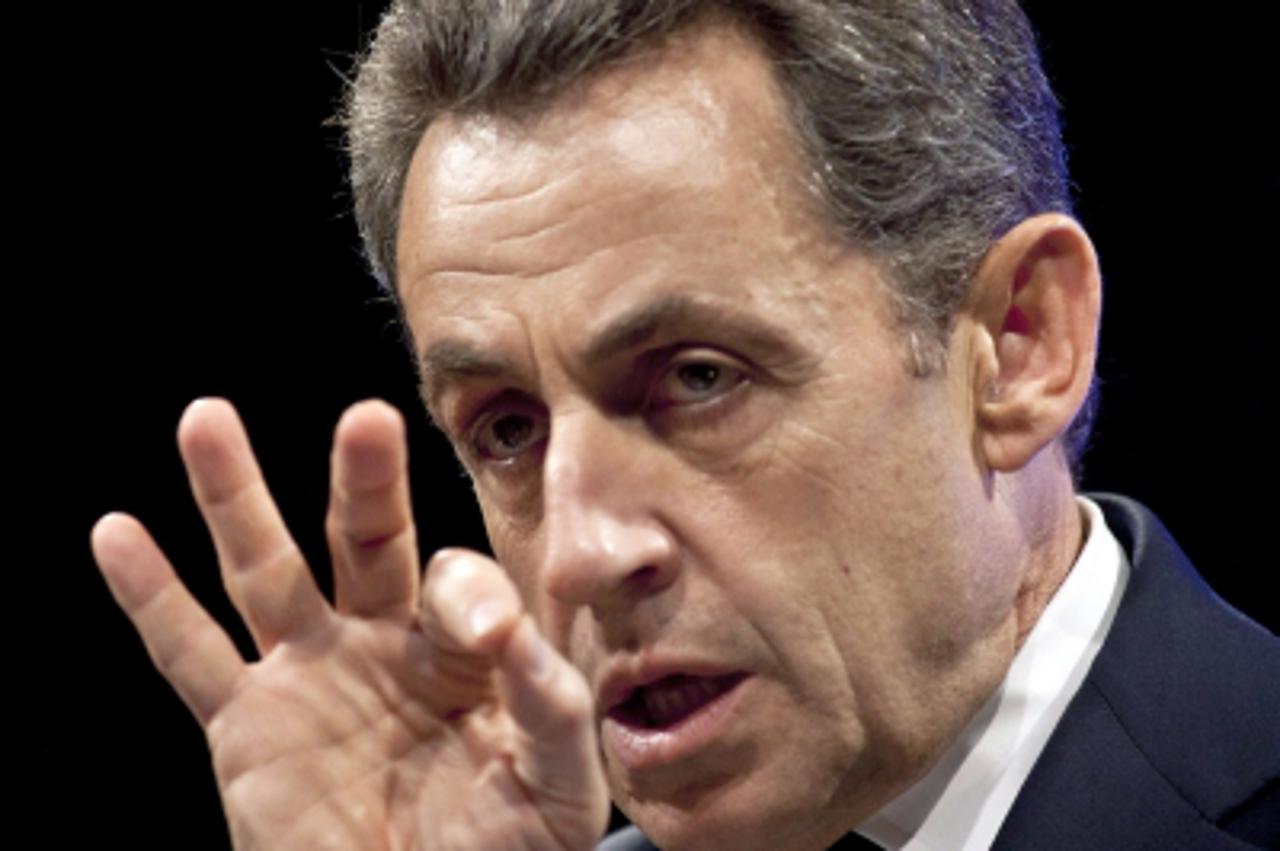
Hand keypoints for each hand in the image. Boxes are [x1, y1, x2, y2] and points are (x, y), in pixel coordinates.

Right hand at [91, 399, 608, 849]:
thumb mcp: (557, 786)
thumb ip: (552, 708)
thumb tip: (518, 635)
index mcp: (463, 650)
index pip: (463, 587)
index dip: (474, 597)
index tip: (492, 635)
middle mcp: (382, 643)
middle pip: (367, 542)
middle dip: (366, 481)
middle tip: (368, 420)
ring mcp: (309, 677)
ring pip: (265, 571)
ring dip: (234, 497)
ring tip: (206, 418)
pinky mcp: (246, 727)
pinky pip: (189, 655)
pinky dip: (151, 598)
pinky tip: (118, 533)